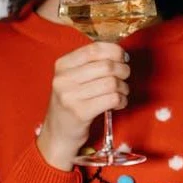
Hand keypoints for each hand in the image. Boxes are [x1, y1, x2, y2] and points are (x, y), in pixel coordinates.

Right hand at [37, 42, 130, 170]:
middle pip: (107, 66)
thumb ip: (92, 64)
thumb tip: (121, 54)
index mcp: (62, 65)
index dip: (115, 51)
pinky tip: (118, 103)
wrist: (58, 133)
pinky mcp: (80, 113)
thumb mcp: (73, 78)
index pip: (95, 49)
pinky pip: (112, 99)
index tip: (123, 58)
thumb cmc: (72, 102)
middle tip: (124, 78)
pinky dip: (122, 100)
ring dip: (123, 88)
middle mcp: (63, 79)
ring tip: (121, 93)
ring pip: (112, 83)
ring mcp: (70, 96)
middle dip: (123, 70)